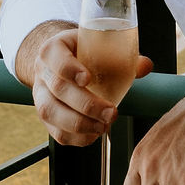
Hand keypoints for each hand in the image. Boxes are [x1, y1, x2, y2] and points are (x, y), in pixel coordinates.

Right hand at [23, 20, 153, 146]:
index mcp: (53, 49)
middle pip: (58, 89)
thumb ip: (122, 56)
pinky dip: (76, 138)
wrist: (59, 63)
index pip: (55, 57)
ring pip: (51, 113)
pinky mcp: (45, 116)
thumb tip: (145, 66)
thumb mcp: (97, 46)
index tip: (88, 78)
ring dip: (80, 124)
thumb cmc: (82, 53)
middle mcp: (42, 72)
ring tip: (103, 127)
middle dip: (86, 105)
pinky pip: (55, 132)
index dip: (69, 69)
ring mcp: (39, 95)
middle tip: (111, 113)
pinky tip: (93, 135)